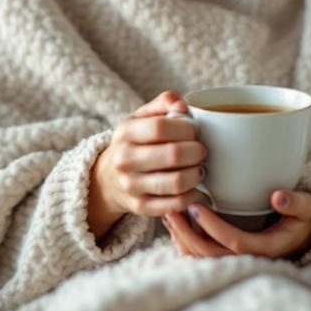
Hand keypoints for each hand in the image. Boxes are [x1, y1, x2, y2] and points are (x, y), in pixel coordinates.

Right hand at [88, 90, 207, 235]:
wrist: (108, 178)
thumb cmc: (134, 142)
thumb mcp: (142, 117)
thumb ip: (164, 102)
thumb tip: (182, 105)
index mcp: (125, 133)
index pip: (160, 127)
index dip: (185, 128)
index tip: (195, 130)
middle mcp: (124, 160)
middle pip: (172, 155)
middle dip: (197, 151)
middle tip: (202, 150)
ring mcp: (131, 186)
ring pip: (176, 182)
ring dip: (196, 174)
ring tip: (200, 168)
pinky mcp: (140, 207)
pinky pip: (175, 204)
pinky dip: (192, 195)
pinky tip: (196, 187)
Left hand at [162, 189, 310, 260]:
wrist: (306, 235)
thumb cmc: (305, 219)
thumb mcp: (306, 208)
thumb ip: (296, 202)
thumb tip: (279, 197)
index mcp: (266, 249)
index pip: (234, 242)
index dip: (213, 227)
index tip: (197, 207)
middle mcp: (248, 259)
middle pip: (212, 255)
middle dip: (189, 235)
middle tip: (173, 211)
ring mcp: (237, 259)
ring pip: (204, 258)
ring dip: (183, 239)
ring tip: (169, 215)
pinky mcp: (229, 255)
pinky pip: (203, 255)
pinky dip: (186, 243)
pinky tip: (175, 224)